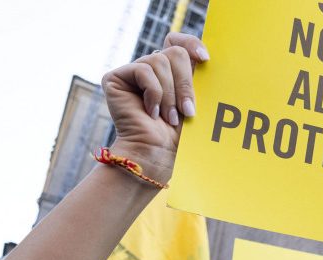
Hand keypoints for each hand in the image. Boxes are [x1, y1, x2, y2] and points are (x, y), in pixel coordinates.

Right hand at [101, 32, 207, 181]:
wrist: (158, 154)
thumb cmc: (179, 135)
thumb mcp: (196, 101)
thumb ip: (198, 77)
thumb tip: (207, 56)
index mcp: (170, 71)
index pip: (177, 41)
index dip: (191, 43)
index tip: (205, 59)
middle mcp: (150, 68)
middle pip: (175, 52)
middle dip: (185, 83)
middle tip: (187, 111)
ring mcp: (132, 73)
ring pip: (160, 60)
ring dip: (170, 94)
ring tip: (168, 117)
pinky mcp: (115, 78)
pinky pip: (143, 70)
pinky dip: (153, 93)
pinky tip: (151, 112)